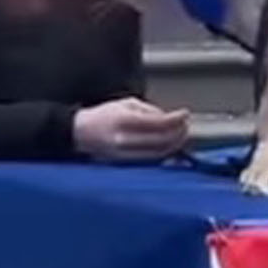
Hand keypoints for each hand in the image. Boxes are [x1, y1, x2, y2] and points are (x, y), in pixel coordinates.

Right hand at [73, 98, 190, 162]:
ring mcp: (124, 154)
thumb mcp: (126, 104)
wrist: (81, 133)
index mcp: (124, 121)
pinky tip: (170, 146)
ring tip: (181, 135)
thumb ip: (149, 110)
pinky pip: (150, 160)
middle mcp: (124, 140)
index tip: (185, 114)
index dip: (176, 119)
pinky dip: (163, 153)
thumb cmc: (103, 116)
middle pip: (161, 140)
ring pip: (158, 154)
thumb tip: (169, 118)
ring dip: (174, 145)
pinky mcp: (125, 164)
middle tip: (186, 125)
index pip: (158, 122)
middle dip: (178, 133)